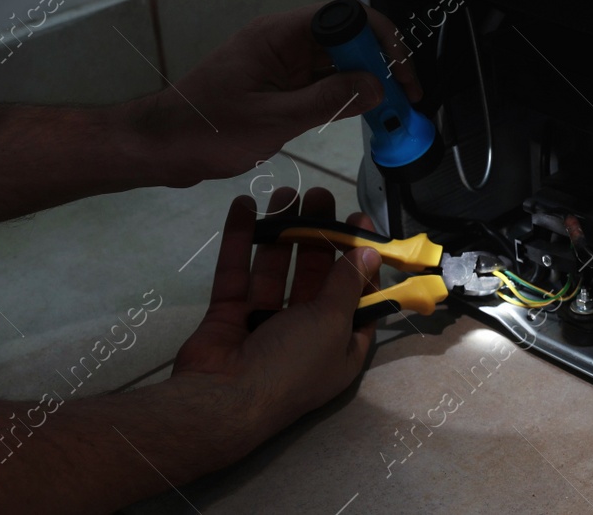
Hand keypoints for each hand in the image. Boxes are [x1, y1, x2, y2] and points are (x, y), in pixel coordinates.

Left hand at [126, 2, 420, 184]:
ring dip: (367, 82)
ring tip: (393, 111)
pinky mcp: (280, 85)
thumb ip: (328, 101)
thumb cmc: (206, 130)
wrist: (161, 147)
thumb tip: (377, 86)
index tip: (402, 74)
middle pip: (347, 37)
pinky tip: (365, 115)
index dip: (381, 39)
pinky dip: (346, 96)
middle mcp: (284, 41)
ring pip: (338, 61)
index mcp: (279, 35)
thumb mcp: (273, 120)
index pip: (345, 16)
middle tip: (405, 99)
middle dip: (381, 63)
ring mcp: (282, 63)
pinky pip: (323, 82)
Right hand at [170, 187, 380, 443]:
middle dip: (319, 234)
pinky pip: (236, 271)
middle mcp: (305, 333)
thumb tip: (370, 251)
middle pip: (315, 275)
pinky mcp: (229, 313)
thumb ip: (348, 283)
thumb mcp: (332, 323)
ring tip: (288, 192)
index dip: (360, 258)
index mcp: (340, 345)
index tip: (358, 220)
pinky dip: (240, 239)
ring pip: (276, 268)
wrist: (221, 400)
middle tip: (320, 195)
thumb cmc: (292, 365)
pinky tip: (245, 206)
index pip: (357, 295)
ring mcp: (264, 322)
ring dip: (282, 230)